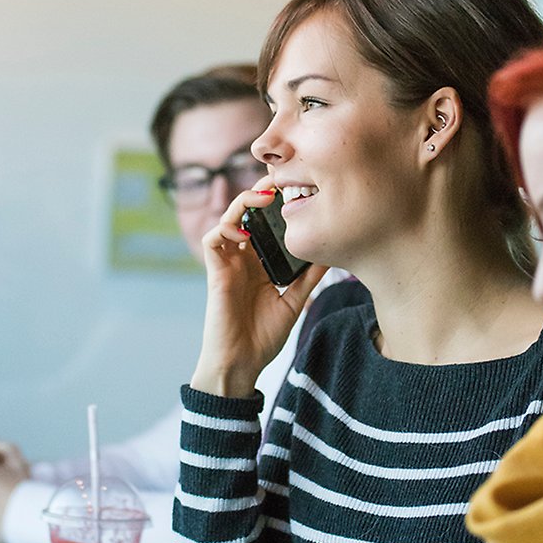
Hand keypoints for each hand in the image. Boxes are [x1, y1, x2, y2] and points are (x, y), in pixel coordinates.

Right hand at [192, 178, 327, 397]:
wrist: (242, 363)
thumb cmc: (264, 336)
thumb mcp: (294, 301)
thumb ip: (308, 277)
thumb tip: (330, 254)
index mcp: (260, 263)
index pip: (266, 224)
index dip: (276, 205)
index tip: (296, 188)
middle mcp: (243, 258)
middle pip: (247, 215)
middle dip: (261, 193)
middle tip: (281, 179)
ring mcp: (228, 263)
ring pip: (228, 219)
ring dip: (243, 203)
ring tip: (264, 196)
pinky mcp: (216, 272)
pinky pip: (213, 239)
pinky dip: (225, 226)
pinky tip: (244, 228)